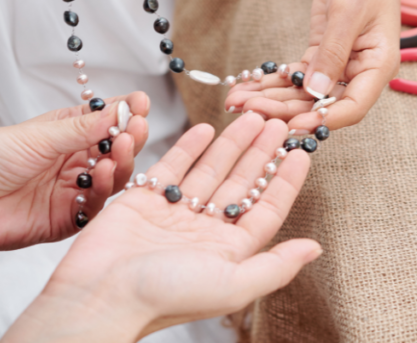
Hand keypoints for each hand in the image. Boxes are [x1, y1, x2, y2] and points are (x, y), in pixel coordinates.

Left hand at [0, 93, 149, 258]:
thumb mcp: (38, 136)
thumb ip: (81, 128)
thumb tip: (118, 110)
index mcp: (65, 133)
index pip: (104, 121)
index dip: (124, 113)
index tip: (141, 103)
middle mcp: (72, 161)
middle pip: (115, 150)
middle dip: (130, 138)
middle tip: (137, 127)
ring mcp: (72, 190)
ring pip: (112, 178)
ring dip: (122, 163)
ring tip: (123, 148)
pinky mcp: (67, 219)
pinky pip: (96, 207)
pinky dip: (105, 191)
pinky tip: (105, 174)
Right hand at [5, 113, 318, 340]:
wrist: (100, 295)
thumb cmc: (166, 297)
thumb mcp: (233, 286)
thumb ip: (277, 265)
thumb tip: (316, 250)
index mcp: (228, 252)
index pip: (266, 209)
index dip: (285, 182)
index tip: (301, 153)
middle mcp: (204, 232)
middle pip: (241, 184)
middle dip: (260, 153)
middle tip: (277, 122)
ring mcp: (174, 214)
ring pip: (210, 171)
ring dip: (231, 144)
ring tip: (251, 118)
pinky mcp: (143, 201)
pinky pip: (172, 167)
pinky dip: (190, 148)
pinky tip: (206, 128)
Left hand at [224, 0, 401, 130]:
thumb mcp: (347, 12)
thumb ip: (332, 53)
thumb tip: (316, 93)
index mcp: (378, 67)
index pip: (354, 106)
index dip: (324, 119)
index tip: (293, 124)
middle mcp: (360, 74)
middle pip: (322, 104)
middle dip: (284, 110)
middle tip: (249, 112)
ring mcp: (340, 68)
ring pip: (304, 94)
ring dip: (272, 98)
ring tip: (236, 102)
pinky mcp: (321, 58)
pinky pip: (297, 77)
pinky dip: (273, 82)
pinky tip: (247, 86)